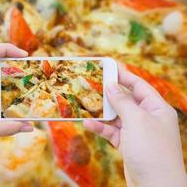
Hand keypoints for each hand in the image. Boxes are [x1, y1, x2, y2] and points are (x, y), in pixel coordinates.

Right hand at [83, 66, 186, 186]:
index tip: (108, 67)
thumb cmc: (151, 150)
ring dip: (101, 112)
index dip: (124, 76)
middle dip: (109, 94)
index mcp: (157, 108)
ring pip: (116, 116)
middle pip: (125, 100)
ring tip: (85, 104)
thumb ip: (122, 101)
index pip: (139, 86)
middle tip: (91, 85)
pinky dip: (101, 128)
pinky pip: (112, 131)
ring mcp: (137, 132)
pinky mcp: (128, 144)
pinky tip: (88, 124)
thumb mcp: (136, 121)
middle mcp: (147, 118)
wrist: (155, 186)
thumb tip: (111, 85)